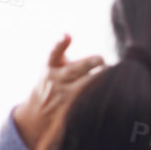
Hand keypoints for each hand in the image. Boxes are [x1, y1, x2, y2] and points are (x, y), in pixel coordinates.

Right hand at [13, 33, 103, 149]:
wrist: (36, 115)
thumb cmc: (51, 83)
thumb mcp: (51, 67)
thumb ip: (61, 52)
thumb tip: (67, 34)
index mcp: (51, 68)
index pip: (53, 54)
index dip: (60, 44)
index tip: (67, 36)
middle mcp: (57, 81)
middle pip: (73, 70)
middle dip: (89, 63)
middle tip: (102, 59)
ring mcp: (64, 97)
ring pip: (83, 88)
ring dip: (98, 81)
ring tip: (113, 75)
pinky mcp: (72, 111)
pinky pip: (87, 104)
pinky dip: (99, 99)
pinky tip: (113, 96)